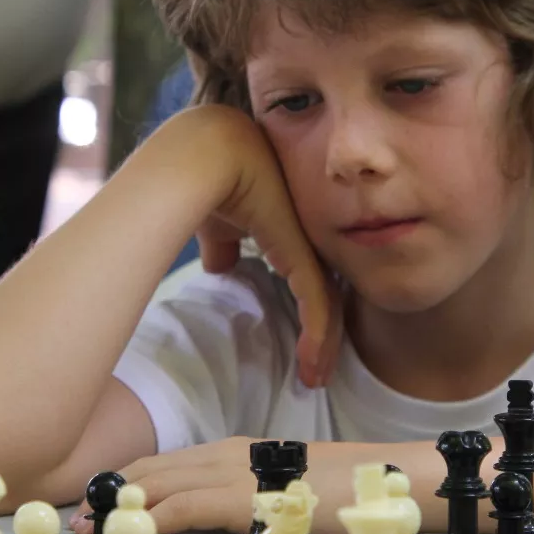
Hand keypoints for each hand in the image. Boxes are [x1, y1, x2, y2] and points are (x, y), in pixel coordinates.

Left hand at [67, 437, 377, 533]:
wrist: (383, 480)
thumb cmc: (339, 493)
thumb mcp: (278, 495)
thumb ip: (243, 503)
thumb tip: (211, 525)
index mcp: (231, 452)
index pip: (162, 463)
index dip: (123, 483)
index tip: (94, 507)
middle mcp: (226, 453)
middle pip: (150, 468)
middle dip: (110, 494)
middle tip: (78, 522)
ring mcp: (234, 470)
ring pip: (159, 482)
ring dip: (121, 507)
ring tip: (90, 531)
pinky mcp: (244, 495)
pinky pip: (185, 505)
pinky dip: (152, 517)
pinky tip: (134, 532)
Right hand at [183, 106, 343, 386]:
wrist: (205, 156)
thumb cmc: (206, 179)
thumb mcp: (220, 220)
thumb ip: (225, 243)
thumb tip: (219, 265)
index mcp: (293, 223)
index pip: (309, 271)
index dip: (307, 309)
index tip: (300, 344)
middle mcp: (309, 232)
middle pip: (326, 290)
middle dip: (323, 335)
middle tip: (316, 371)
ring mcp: (312, 242)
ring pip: (328, 304)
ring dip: (322, 346)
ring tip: (314, 378)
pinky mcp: (305, 254)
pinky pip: (318, 305)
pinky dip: (316, 338)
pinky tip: (309, 366)